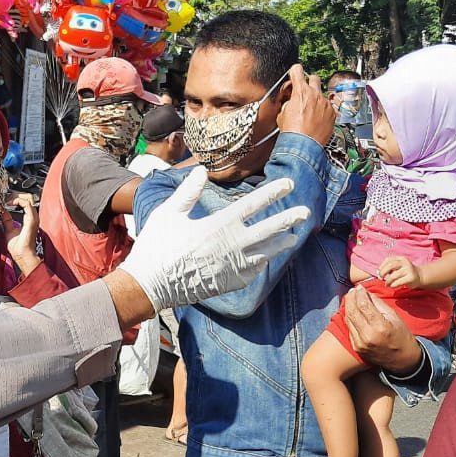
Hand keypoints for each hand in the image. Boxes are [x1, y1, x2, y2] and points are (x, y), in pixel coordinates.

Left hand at [6, 194, 40, 275]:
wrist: (22, 255)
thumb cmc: (18, 247)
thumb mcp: (9, 229)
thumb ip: (7, 220)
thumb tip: (3, 212)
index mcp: (29, 218)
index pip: (25, 201)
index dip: (15, 197)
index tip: (4, 200)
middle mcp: (33, 216)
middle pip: (28, 196)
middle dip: (16, 194)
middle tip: (5, 199)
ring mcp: (33, 217)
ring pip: (28, 198)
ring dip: (16, 196)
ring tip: (7, 201)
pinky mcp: (32, 219)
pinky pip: (27, 204)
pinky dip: (18, 201)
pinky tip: (10, 204)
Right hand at [116, 167, 309, 312]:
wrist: (151, 285)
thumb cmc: (157, 247)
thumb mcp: (168, 213)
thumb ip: (188, 192)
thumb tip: (200, 171)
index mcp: (219, 225)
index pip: (254, 204)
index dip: (273, 192)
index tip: (289, 183)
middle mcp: (232, 245)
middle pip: (269, 229)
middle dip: (289, 218)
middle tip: (305, 211)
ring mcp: (232, 266)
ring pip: (266, 252)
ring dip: (281, 243)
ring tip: (293, 237)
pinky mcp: (229, 283)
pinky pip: (253, 272)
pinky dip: (262, 263)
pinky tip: (266, 259)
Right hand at [276, 64, 335, 146]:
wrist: (303, 146)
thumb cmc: (292, 132)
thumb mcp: (282, 114)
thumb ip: (288, 103)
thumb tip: (291, 102)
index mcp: (301, 92)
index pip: (297, 71)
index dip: (295, 71)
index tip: (295, 72)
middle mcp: (315, 94)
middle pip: (314, 78)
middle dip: (309, 83)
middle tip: (305, 91)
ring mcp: (325, 103)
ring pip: (322, 94)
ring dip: (316, 99)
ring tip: (311, 112)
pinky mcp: (332, 113)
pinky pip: (328, 107)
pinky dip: (323, 111)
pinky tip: (317, 120)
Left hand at [343, 286, 421, 374]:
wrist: (402, 359)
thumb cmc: (401, 335)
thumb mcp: (394, 316)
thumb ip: (378, 303)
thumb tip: (365, 292)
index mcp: (380, 327)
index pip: (364, 305)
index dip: (359, 294)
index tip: (359, 287)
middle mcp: (368, 336)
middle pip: (352, 311)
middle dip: (350, 298)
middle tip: (352, 291)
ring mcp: (360, 343)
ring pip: (348, 319)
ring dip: (348, 307)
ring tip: (350, 298)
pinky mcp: (356, 347)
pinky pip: (349, 328)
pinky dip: (349, 318)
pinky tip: (352, 310)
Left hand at [377, 256, 422, 288]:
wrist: (420, 276)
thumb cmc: (405, 272)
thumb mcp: (398, 267)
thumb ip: (389, 268)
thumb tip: (378, 273)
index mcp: (401, 258)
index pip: (388, 259)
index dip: (381, 266)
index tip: (378, 272)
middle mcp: (405, 262)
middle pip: (390, 265)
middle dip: (383, 272)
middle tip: (381, 278)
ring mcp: (409, 270)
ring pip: (393, 275)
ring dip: (387, 281)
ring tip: (387, 284)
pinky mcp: (411, 278)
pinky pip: (398, 282)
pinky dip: (392, 285)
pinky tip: (392, 286)